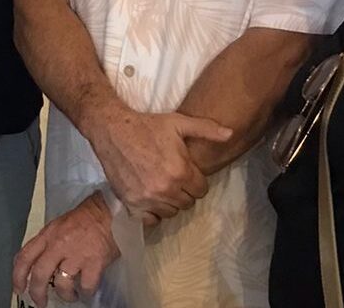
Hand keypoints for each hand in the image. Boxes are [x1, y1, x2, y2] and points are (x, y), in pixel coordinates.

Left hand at [13, 192, 118, 306]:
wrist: (109, 212)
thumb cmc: (85, 218)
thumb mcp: (59, 225)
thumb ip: (49, 243)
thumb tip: (41, 263)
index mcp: (48, 235)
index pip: (25, 256)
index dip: (18, 276)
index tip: (18, 288)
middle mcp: (58, 245)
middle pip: (40, 274)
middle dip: (37, 293)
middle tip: (40, 303)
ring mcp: (76, 255)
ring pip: (62, 284)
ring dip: (65, 295)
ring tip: (71, 295)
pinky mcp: (94, 263)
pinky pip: (86, 286)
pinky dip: (86, 292)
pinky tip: (87, 290)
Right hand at [86, 107, 230, 213]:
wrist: (113, 130)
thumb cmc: (147, 126)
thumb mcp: (178, 123)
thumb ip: (206, 129)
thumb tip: (231, 134)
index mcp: (181, 171)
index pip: (201, 190)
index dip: (196, 180)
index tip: (186, 171)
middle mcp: (166, 189)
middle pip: (187, 203)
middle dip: (184, 191)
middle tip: (173, 176)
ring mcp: (148, 198)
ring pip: (171, 212)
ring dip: (170, 202)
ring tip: (162, 185)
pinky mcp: (132, 203)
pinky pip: (151, 220)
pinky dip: (153, 212)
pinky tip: (150, 197)